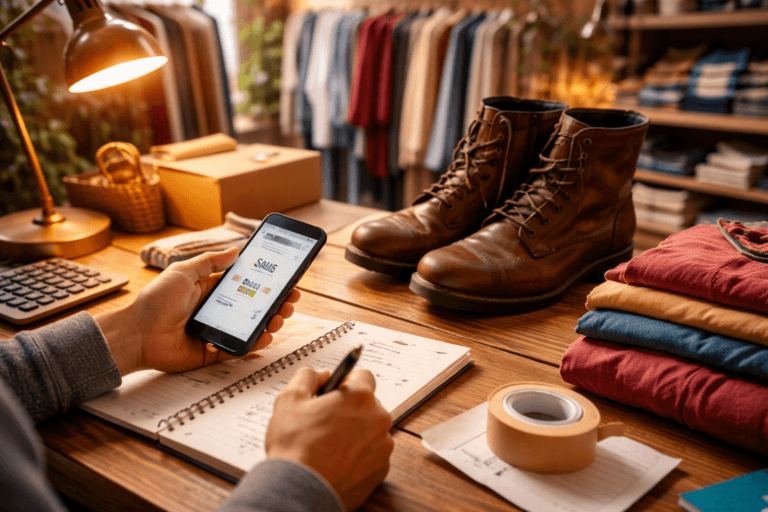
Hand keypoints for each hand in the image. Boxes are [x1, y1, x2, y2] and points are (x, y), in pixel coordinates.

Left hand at [95, 248, 300, 374]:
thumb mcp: (182, 272)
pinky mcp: (214, 352)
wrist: (137, 334)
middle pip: (256, 307)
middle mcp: (219, 311)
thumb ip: (210, 261)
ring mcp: (219, 332)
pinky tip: (265, 336)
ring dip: (271, 322)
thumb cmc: (155, 302)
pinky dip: (255, 344)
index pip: (248, 286)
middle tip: (290, 302)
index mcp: (213, 291)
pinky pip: (240, 349)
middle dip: (276, 304)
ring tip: (279, 317)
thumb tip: (236, 250)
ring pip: (252, 328)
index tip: (286, 282)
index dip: (268, 284)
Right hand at [266, 367, 393, 510]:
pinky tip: (337, 461)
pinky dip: (358, 456)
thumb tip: (321, 374)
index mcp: (360, 397)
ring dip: (355, 433)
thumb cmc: (295, 445)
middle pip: (368, 404)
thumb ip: (307, 377)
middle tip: (325, 421)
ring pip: (370, 430)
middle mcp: (379, 419)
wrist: (299, 489)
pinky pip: (372, 454)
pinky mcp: (381, 470)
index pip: (363, 376)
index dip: (345, 382)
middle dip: (350, 409)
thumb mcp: (290, 399)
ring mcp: (383, 446)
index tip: (333, 393)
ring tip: (329, 445)